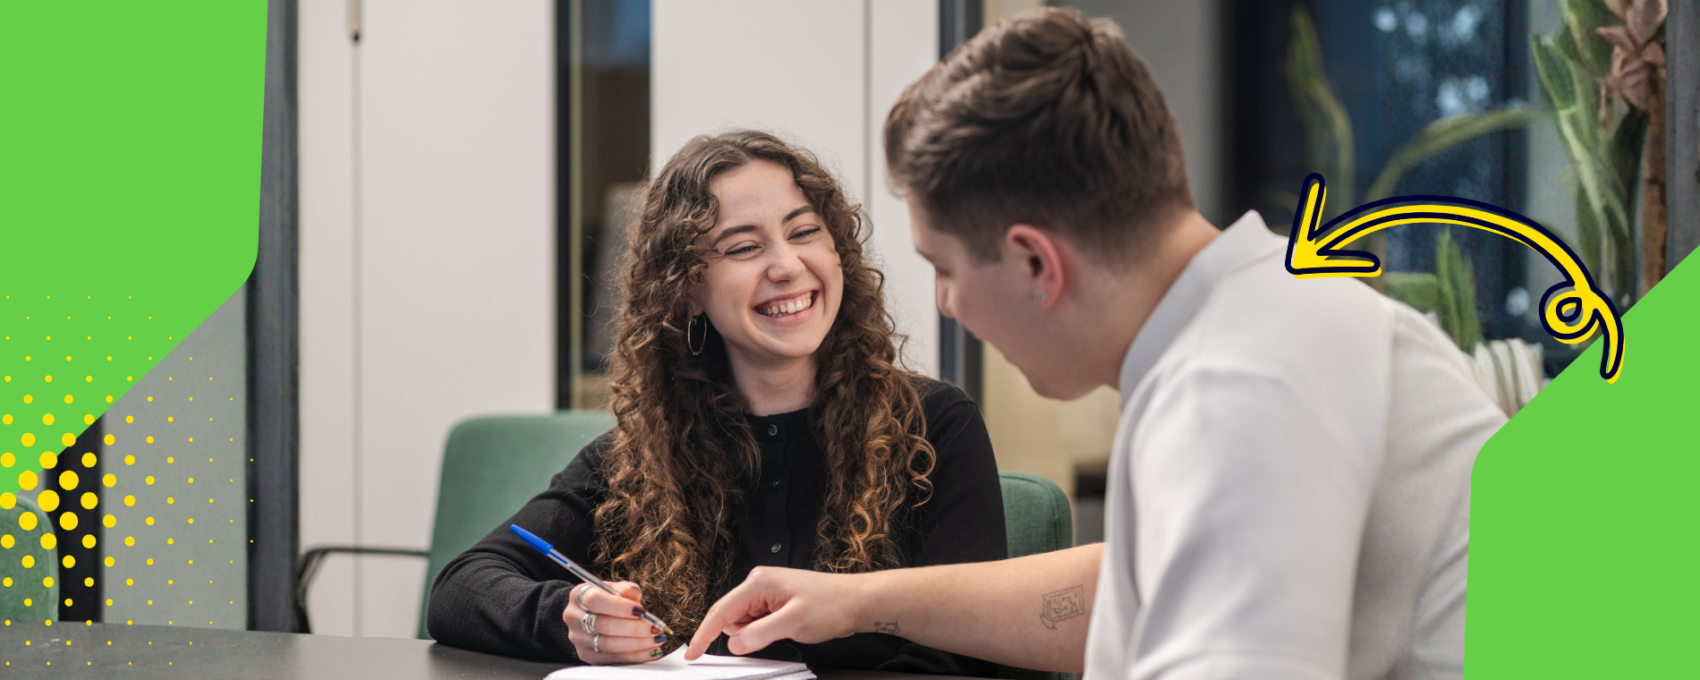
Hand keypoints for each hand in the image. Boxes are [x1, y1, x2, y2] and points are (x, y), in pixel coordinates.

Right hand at [564, 582, 666, 664]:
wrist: (589, 614)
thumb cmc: (605, 599)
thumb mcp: (614, 588)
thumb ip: (625, 589)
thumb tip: (635, 594)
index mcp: (579, 595)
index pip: (596, 600)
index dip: (620, 606)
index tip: (641, 611)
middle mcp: (574, 617)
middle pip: (604, 625)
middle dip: (634, 628)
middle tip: (654, 628)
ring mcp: (578, 638)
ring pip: (609, 645)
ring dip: (637, 644)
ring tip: (656, 639)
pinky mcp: (586, 654)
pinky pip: (612, 659)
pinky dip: (634, 656)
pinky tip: (649, 650)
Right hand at [685, 567, 868, 659]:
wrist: (857, 601)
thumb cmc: (831, 605)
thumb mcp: (793, 623)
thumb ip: (760, 634)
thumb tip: (733, 643)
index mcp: (758, 582)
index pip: (720, 611)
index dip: (703, 634)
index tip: (691, 653)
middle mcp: (758, 583)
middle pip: (729, 617)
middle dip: (741, 635)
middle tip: (773, 635)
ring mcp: (766, 591)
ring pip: (742, 622)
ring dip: (754, 634)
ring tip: (785, 629)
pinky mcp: (774, 601)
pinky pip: (756, 621)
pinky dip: (762, 631)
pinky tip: (784, 628)